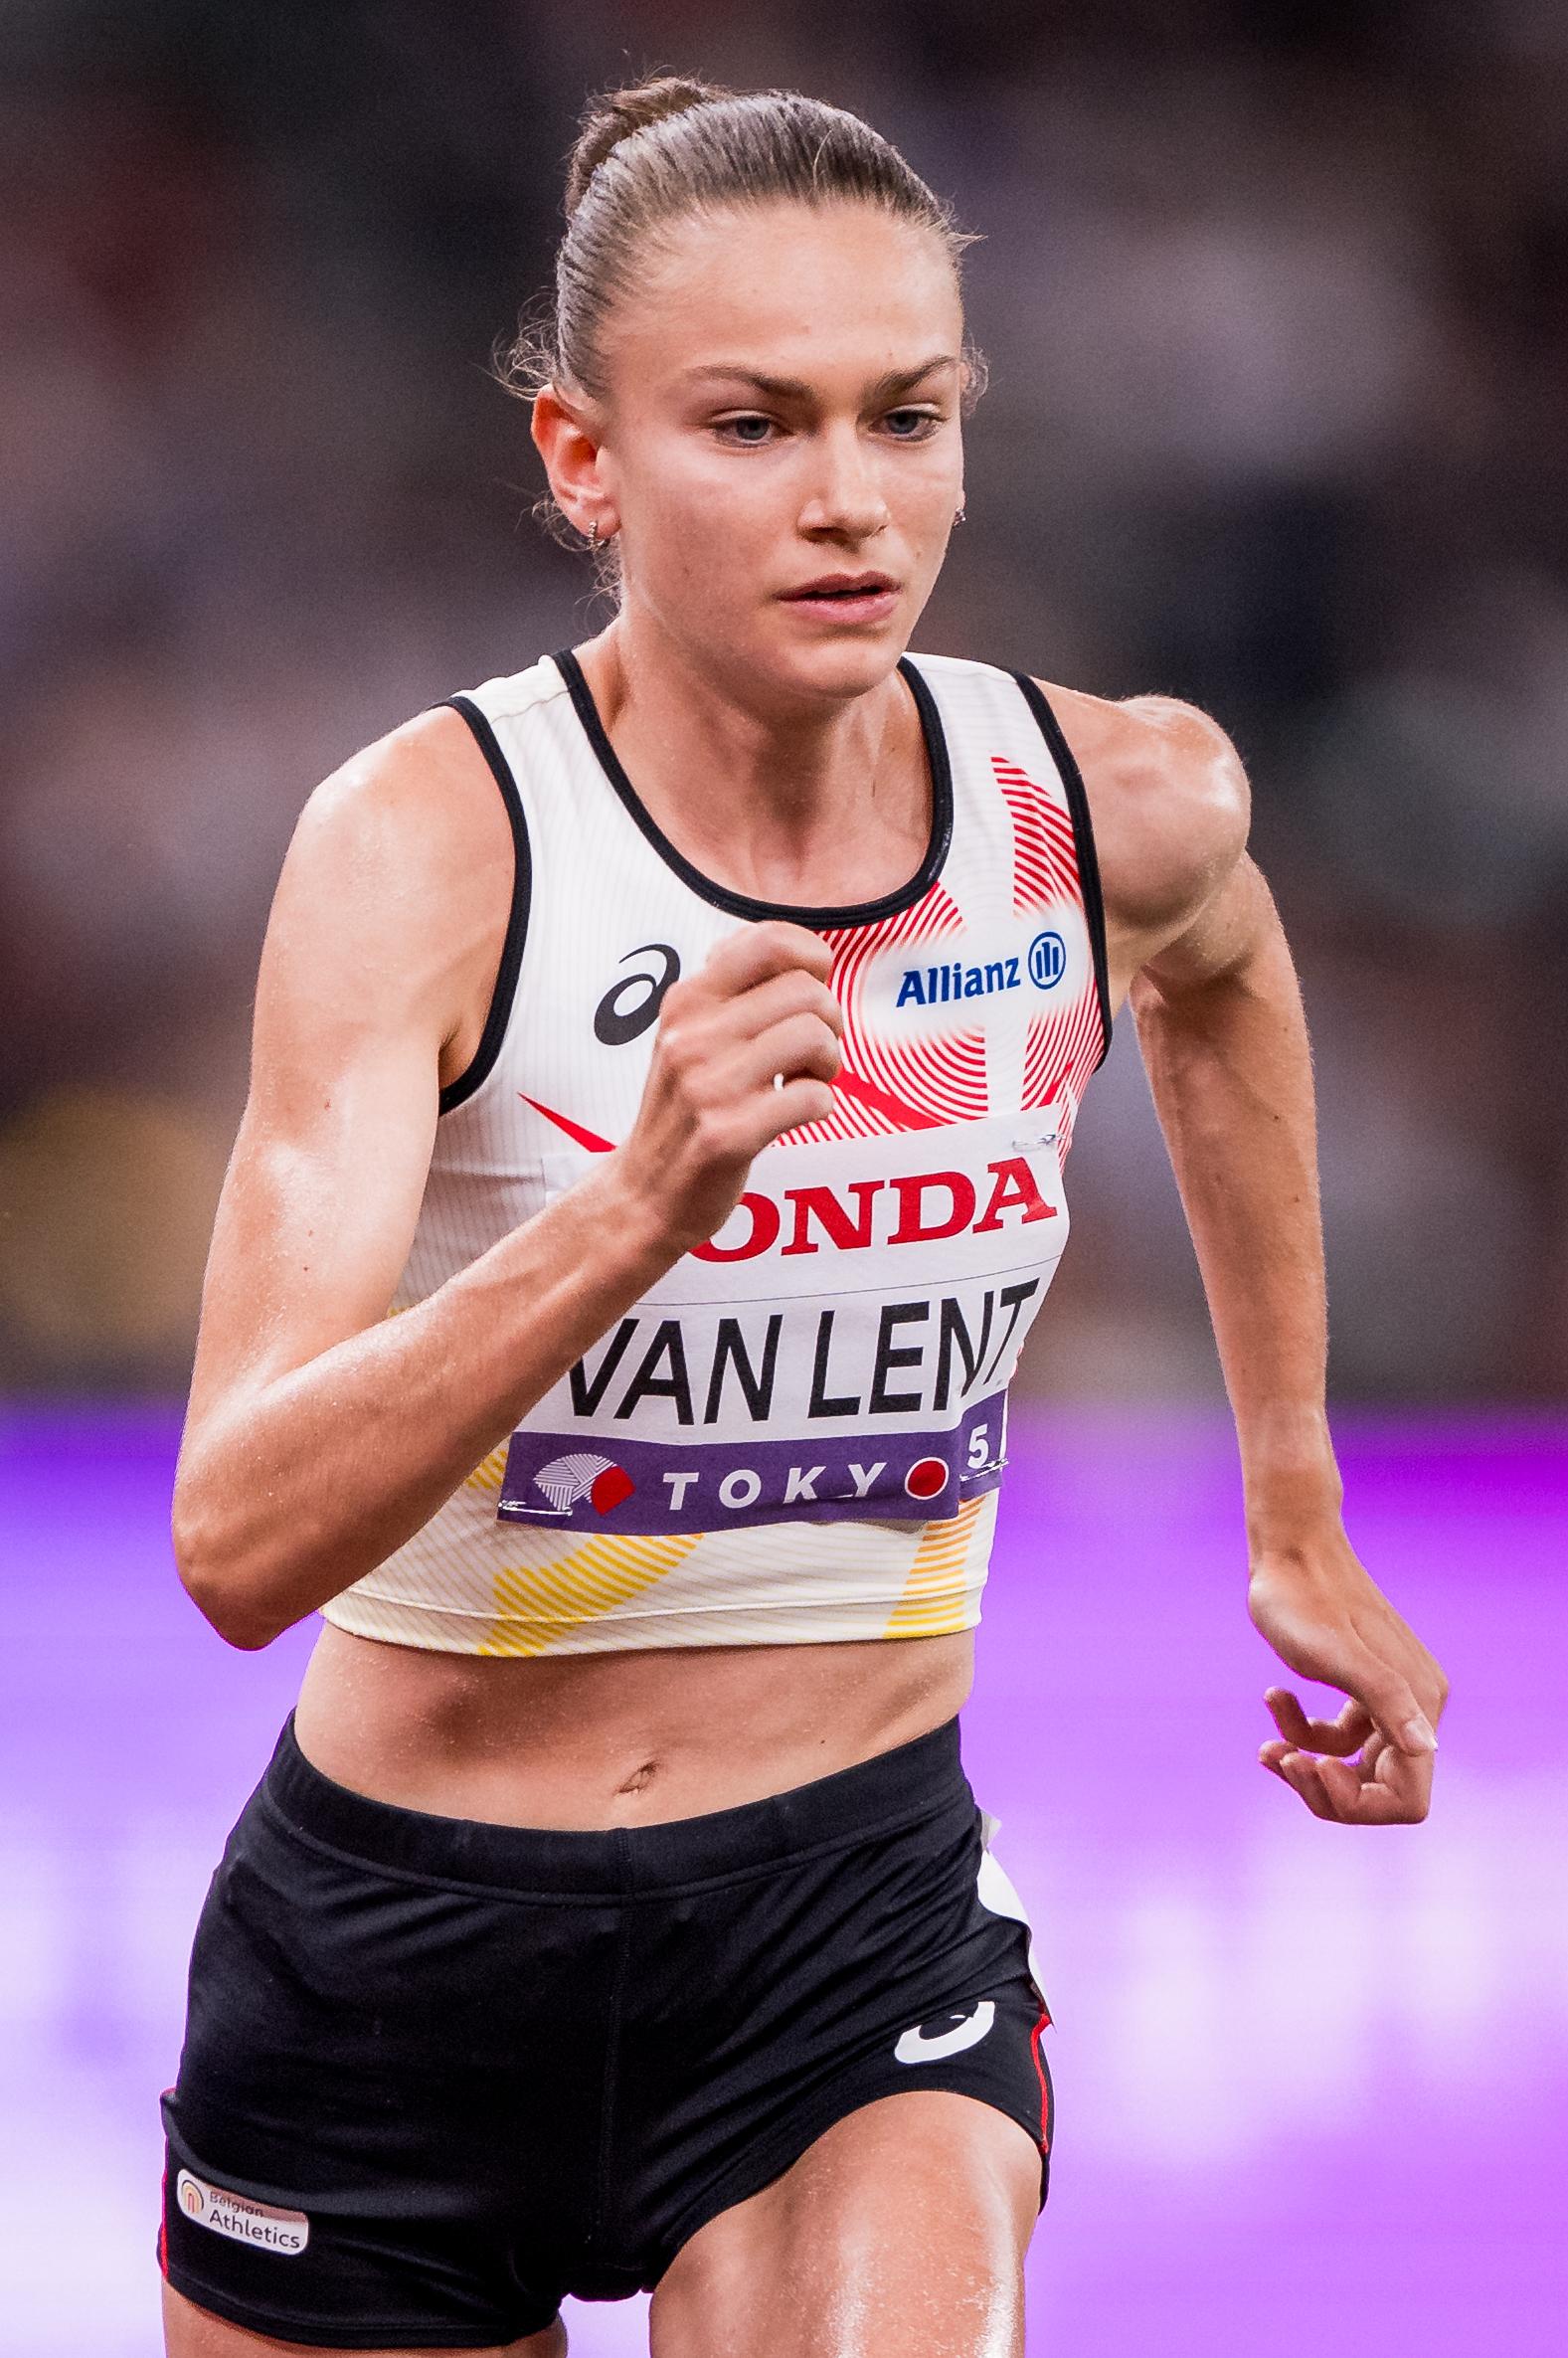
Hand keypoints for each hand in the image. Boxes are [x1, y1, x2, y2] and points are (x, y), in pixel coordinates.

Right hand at [612, 920, 842, 1256]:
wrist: (644, 1193)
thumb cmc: (684, 1110)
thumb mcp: (689, 1036)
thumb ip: (733, 993)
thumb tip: (801, 951)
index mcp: (686, 1001)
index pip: (769, 941)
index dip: (813, 958)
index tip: (813, 990)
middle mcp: (692, 1036)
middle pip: (807, 991)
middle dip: (830, 1020)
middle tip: (811, 1053)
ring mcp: (707, 1086)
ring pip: (815, 1036)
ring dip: (828, 1063)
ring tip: (805, 1081)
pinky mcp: (728, 1135)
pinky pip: (814, 1098)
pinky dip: (820, 1105)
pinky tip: (795, 1114)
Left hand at [1248, 1529, 1447, 1824]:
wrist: (1288, 1549)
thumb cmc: (1304, 1598)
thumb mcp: (1334, 1652)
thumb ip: (1383, 1697)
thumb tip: (1425, 1749)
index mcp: (1419, 1703)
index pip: (1407, 1799)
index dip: (1358, 1804)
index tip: (1313, 1770)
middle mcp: (1414, 1706)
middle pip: (1379, 1790)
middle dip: (1325, 1788)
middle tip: (1281, 1761)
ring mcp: (1387, 1697)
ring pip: (1351, 1764)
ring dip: (1306, 1761)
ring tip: (1267, 1747)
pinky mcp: (1360, 1687)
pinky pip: (1335, 1738)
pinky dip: (1300, 1731)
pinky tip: (1273, 1696)